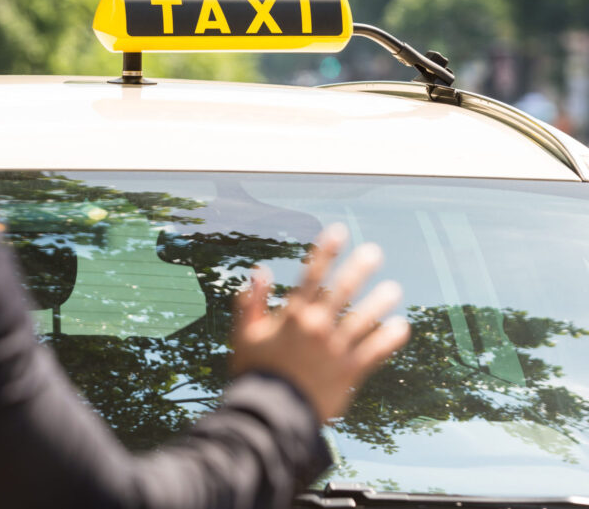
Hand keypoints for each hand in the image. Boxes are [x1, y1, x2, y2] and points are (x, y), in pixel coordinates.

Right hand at [230, 224, 409, 422]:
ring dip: (380, 302)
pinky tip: (401, 326)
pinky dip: (388, 338)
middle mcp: (317, 327)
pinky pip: (374, 351)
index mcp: (292, 315)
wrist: (270, 413)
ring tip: (393, 289)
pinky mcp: (349, 371)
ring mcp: (335, 349)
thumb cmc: (254, 372)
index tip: (338, 231)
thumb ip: (251, 301)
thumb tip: (259, 270)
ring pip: (363, 318)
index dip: (325, 251)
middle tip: (374, 252)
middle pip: (343, 290)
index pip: (311, 275)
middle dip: (359, 268)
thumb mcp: (244, 334)